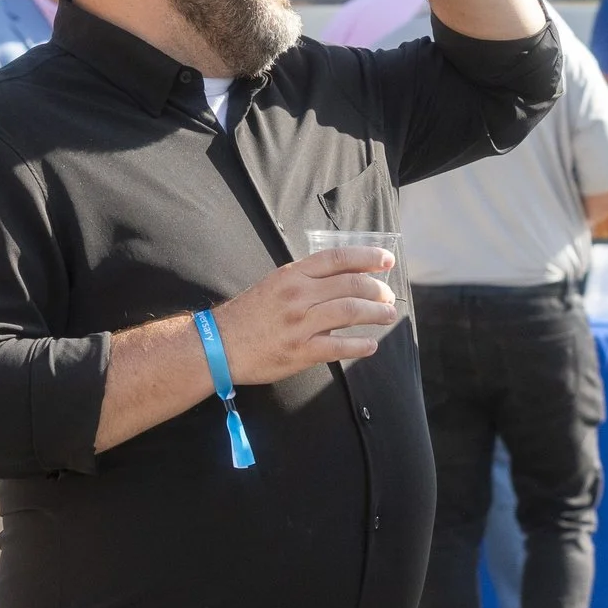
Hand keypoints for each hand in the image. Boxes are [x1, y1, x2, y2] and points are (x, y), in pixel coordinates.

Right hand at [210, 247, 399, 384]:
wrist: (219, 345)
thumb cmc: (248, 315)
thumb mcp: (274, 285)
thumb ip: (305, 280)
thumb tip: (342, 278)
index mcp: (292, 275)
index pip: (337, 258)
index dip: (367, 256)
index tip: (387, 260)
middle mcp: (298, 295)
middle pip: (350, 284)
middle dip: (377, 289)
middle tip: (388, 296)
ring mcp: (300, 324)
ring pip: (350, 312)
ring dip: (376, 313)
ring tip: (388, 316)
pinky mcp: (300, 351)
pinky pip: (339, 347)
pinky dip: (360, 346)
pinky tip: (370, 345)